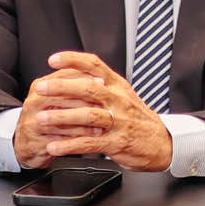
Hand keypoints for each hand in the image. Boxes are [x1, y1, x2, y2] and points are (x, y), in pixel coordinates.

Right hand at [9, 63, 108, 169]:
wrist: (25, 143)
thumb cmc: (46, 116)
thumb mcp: (55, 97)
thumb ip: (73, 85)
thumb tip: (100, 78)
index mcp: (40, 87)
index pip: (62, 77)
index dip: (85, 79)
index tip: (103, 83)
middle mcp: (34, 103)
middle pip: (62, 98)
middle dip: (87, 101)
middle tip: (105, 105)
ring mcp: (33, 123)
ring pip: (62, 120)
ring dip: (85, 123)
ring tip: (102, 125)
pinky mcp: (36, 142)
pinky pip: (61, 140)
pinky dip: (78, 139)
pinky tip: (92, 139)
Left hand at [33, 50, 174, 171]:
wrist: (163, 143)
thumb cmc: (139, 119)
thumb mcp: (124, 95)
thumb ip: (103, 85)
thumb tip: (78, 73)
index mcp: (118, 86)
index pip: (95, 65)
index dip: (73, 60)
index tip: (53, 59)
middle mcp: (118, 101)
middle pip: (88, 88)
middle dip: (61, 87)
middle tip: (41, 88)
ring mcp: (118, 122)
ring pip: (87, 116)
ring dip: (61, 117)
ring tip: (41, 118)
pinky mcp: (116, 143)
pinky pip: (89, 143)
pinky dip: (69, 145)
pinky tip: (54, 146)